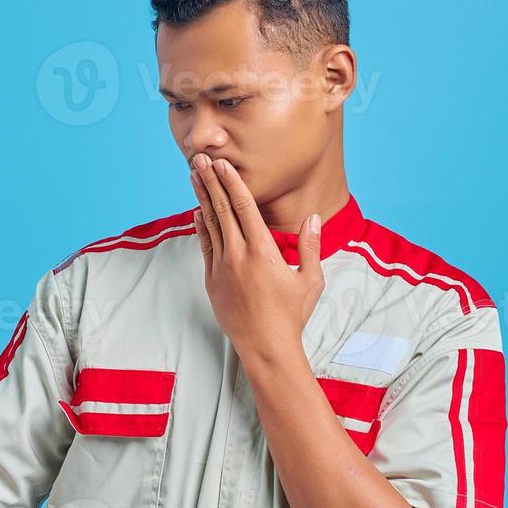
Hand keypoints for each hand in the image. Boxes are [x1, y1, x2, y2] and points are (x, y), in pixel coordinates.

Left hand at [188, 154, 324, 363]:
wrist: (266, 348)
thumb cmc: (291, 316)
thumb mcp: (310, 280)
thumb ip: (310, 246)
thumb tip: (314, 218)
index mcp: (263, 252)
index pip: (244, 207)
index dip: (232, 183)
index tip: (223, 164)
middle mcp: (238, 256)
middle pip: (223, 210)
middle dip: (211, 182)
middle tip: (201, 159)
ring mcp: (222, 269)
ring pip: (210, 225)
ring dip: (202, 198)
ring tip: (194, 176)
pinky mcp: (212, 282)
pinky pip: (205, 247)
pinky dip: (201, 227)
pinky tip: (198, 212)